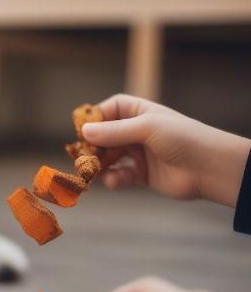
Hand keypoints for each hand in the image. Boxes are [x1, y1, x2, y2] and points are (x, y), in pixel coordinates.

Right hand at [82, 94, 250, 206]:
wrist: (210, 168)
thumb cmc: (182, 138)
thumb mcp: (146, 128)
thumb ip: (114, 132)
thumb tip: (84, 132)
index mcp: (139, 112)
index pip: (109, 110)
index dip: (94, 119)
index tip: (81, 131)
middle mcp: (136, 131)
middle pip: (104, 136)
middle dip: (93, 146)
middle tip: (82, 157)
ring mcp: (138, 153)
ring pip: (109, 157)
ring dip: (100, 165)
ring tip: (94, 172)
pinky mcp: (141, 174)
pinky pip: (119, 174)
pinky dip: (114, 179)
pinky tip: (115, 181)